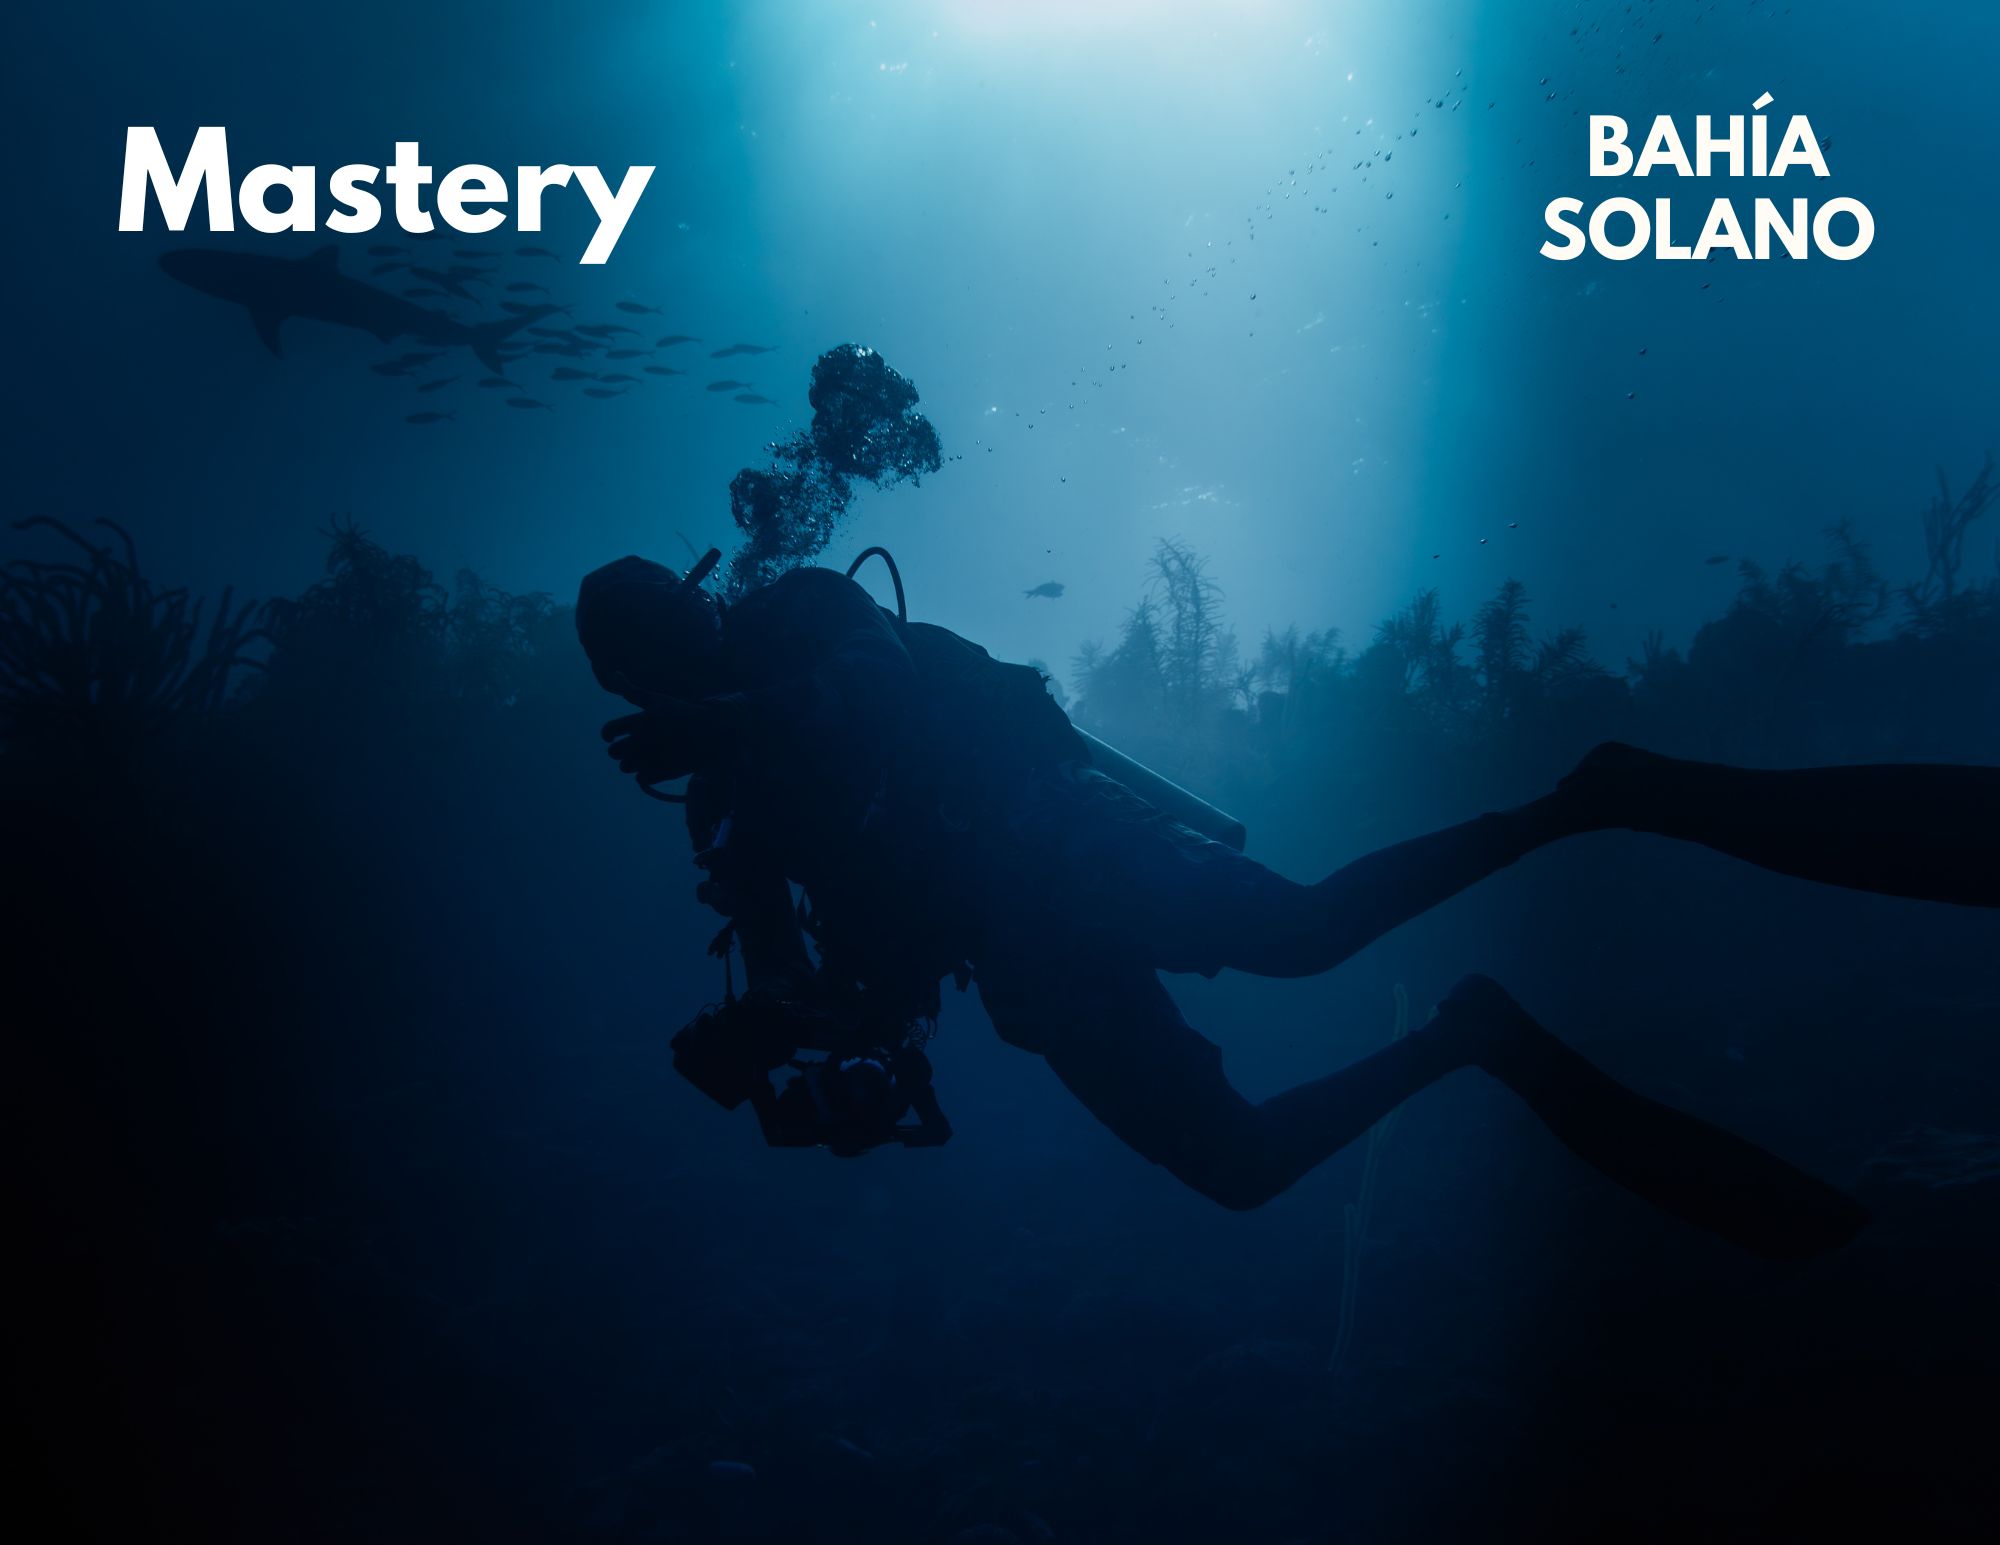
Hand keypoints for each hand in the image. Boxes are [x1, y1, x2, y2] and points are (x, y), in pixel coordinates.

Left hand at [601, 687, 743, 784]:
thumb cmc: (682, 713)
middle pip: (614, 753)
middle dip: (620, 750)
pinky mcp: (663, 773)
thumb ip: (633, 692)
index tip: (612, 737)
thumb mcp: (657, 699)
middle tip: (632, 746)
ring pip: (625, 768)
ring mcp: (653, 758)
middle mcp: (644, 740)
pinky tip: (653, 765)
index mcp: (641, 720)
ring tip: (644, 756)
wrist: (712, 731)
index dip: (607, 735)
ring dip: (631, 763)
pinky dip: (645, 775)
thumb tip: (615, 674)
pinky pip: (641, 779)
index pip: (608, 731)